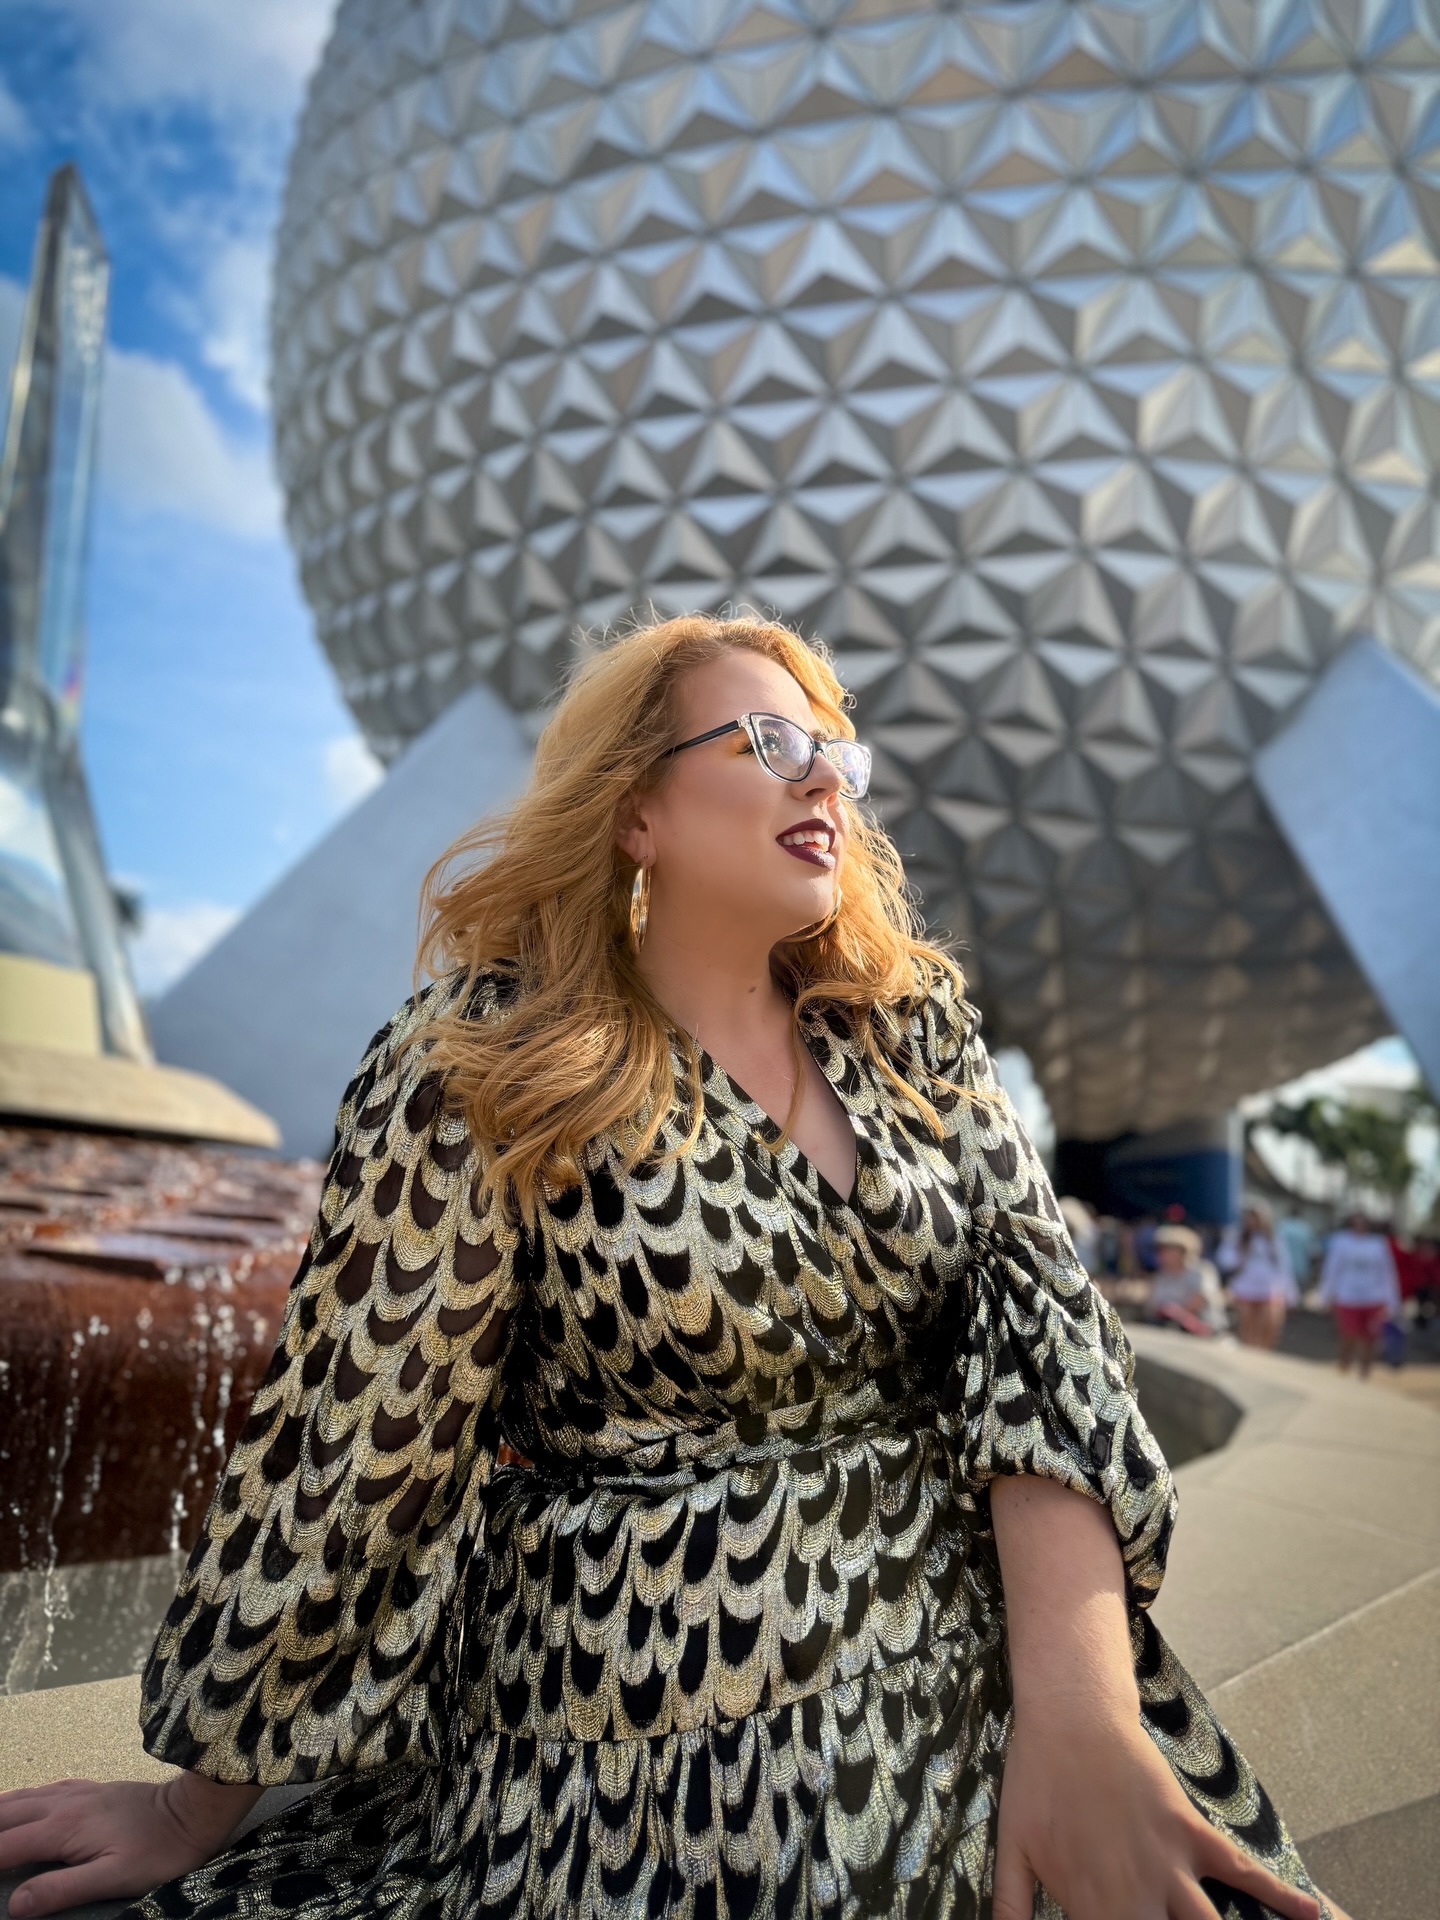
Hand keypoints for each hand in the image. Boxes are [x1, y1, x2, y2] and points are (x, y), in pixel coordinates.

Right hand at [0, 1774, 258, 1916]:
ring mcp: (76, 1792)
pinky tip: (17, 1806)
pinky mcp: (90, 1789)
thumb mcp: (111, 1879)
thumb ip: (61, 1889)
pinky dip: (16, 1801)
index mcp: (62, 1827)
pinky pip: (41, 1790)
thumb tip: (15, 1903)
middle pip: (4, 1815)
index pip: (3, 1846)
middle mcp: (62, 1803)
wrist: (193, 1811)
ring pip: (20, 1798)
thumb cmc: (157, 1850)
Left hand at [994, 1701, 1321, 1919]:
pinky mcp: (1193, 1833)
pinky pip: (1243, 1869)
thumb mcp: (1012, 1850)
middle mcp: (1138, 1894)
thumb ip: (1010, 1909)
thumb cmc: (1036, 1782)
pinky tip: (1310, 1914)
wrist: (1070, 1717)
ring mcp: (1171, 1864)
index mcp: (1092, 1906)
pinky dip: (1279, 1894)